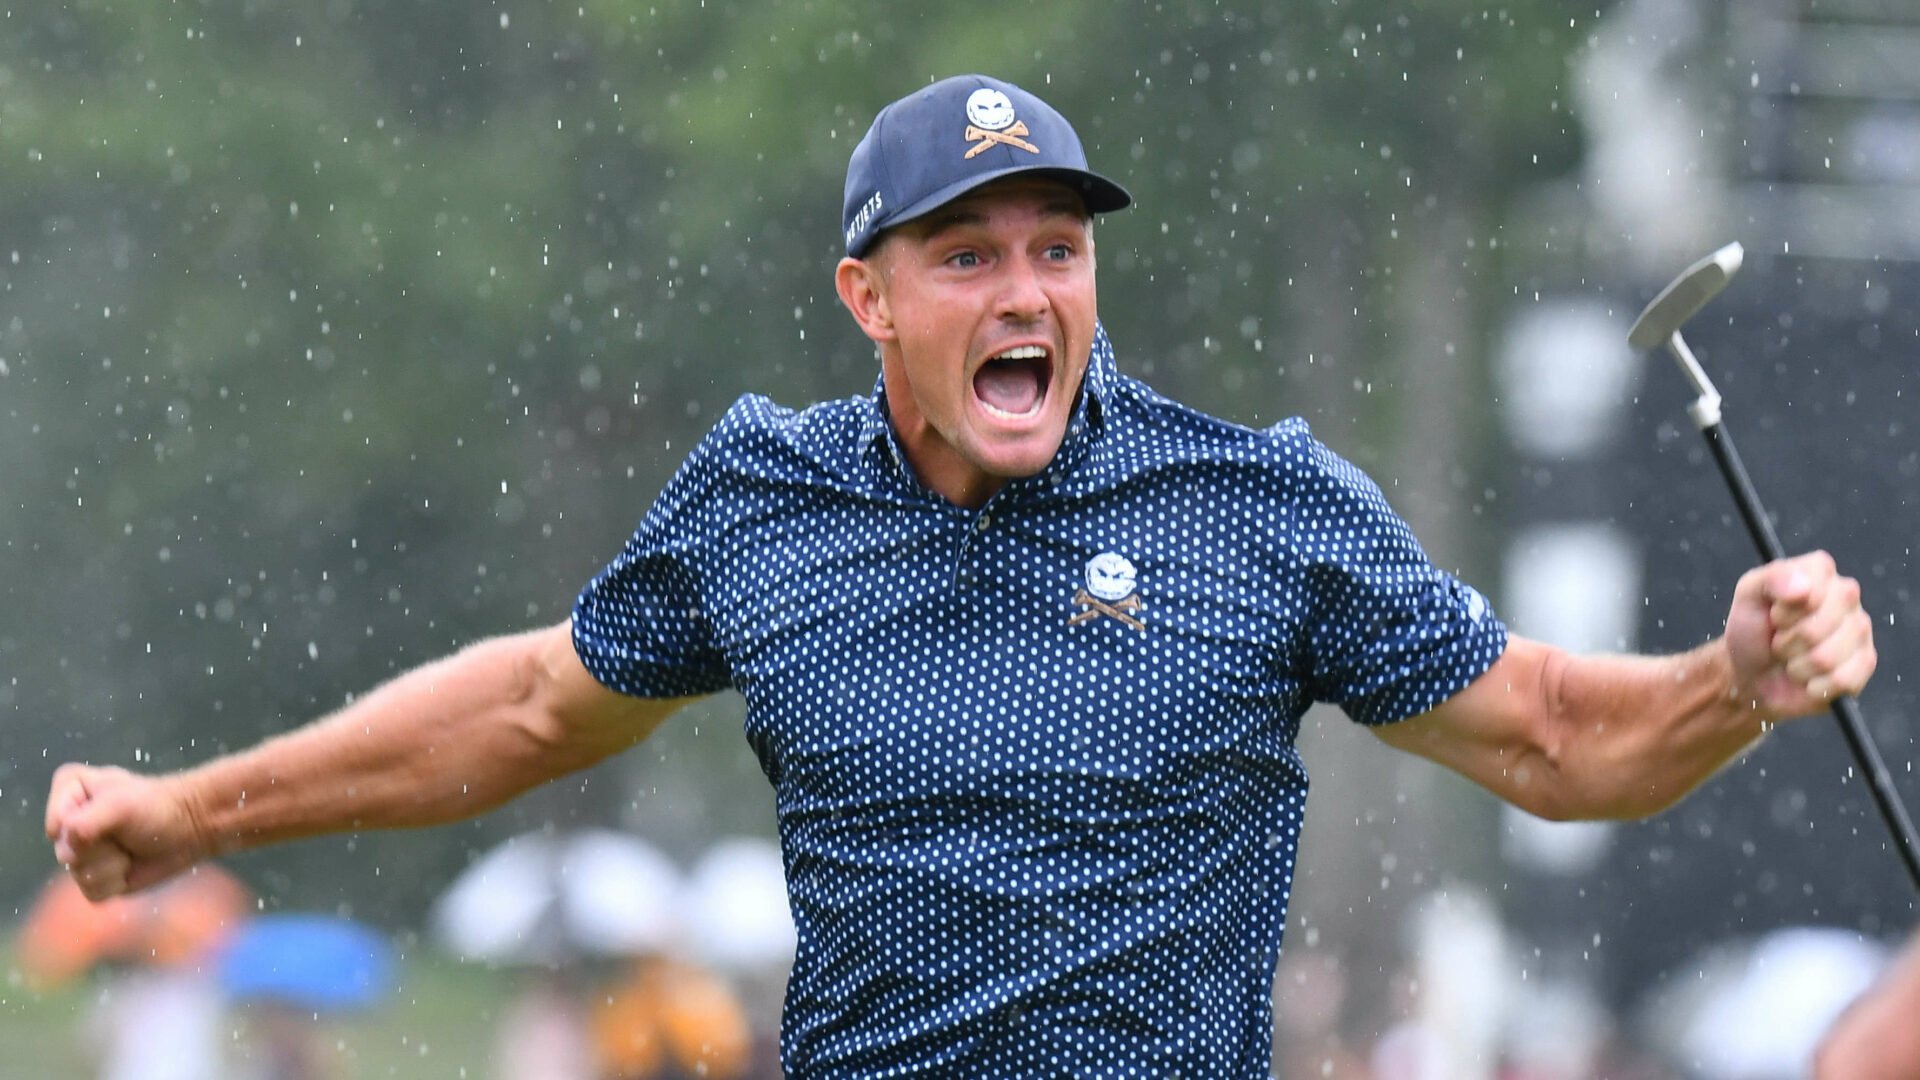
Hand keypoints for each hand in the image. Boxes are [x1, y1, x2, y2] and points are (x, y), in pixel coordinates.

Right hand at [45, 763, 204, 900]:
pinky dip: (116, 882)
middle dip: (103, 847)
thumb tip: (67, 854)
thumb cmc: (158, 807)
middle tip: (127, 832)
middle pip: (66, 853)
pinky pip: (92, 892)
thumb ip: (83, 825)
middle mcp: (69, 820)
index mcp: (70, 789)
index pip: (55, 824)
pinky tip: (130, 865)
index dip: (85, 827)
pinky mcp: (95, 876)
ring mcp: (80, 850)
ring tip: (130, 847)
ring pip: (78, 875)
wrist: (191, 827)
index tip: (116, 809)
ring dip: (113, 865)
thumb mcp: (119, 805)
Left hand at [1723, 550, 1875, 719]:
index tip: (1773, 615)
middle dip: (1788, 641)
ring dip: (1798, 665)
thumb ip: (1771, 579)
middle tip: (1780, 639)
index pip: (1810, 591)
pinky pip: (1841, 680)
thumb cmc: (1752, 630)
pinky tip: (1809, 677)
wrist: (1752, 674)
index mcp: (1820, 570)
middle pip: (1818, 627)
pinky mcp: (1865, 662)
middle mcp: (1847, 595)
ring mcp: (1860, 628)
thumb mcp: (1748, 596)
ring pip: (1826, 658)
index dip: (1783, 611)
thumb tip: (1804, 586)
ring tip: (1792, 657)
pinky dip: (1814, 685)